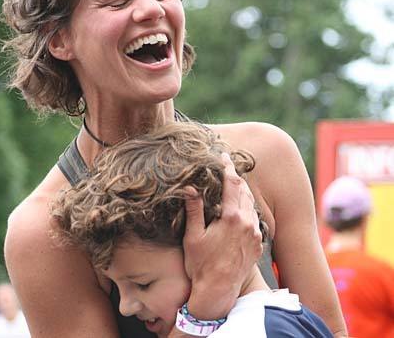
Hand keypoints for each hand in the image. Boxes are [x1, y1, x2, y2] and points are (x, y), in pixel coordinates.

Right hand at [182, 153, 262, 319]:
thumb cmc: (201, 264)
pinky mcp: (258, 244)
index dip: (228, 167)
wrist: (218, 291)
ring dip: (242, 192)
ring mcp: (255, 234)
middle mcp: (247, 223)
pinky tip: (239, 209)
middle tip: (227, 168)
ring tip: (232, 186)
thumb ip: (194, 210)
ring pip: (251, 204)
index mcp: (231, 217)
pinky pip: (255, 219)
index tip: (223, 156)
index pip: (232, 184)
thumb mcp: (192, 236)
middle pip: (244, 191)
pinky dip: (247, 208)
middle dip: (236, 178)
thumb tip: (189, 188)